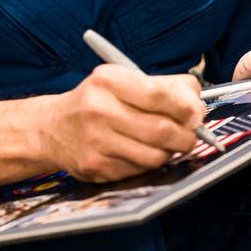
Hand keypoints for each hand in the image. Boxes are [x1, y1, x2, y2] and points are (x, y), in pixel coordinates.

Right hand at [41, 65, 205, 182]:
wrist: (53, 128)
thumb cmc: (97, 101)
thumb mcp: (122, 80)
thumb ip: (163, 86)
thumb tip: (197, 106)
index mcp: (107, 80)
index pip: (158, 94)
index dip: (186, 107)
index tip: (196, 114)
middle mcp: (98, 109)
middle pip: (161, 129)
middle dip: (185, 135)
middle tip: (190, 134)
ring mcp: (96, 141)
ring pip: (155, 155)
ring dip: (169, 152)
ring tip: (165, 143)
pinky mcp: (96, 167)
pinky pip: (139, 170)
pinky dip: (148, 163)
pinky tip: (140, 152)